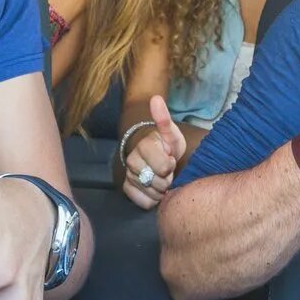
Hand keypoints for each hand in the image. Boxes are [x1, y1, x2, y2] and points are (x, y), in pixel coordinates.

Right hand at [121, 95, 185, 210]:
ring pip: (150, 192)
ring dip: (160, 190)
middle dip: (167, 179)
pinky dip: (152, 199)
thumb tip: (155, 98)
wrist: (158, 157)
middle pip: (156, 182)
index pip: (163, 166)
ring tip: (162, 180)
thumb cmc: (167, 146)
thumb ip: (164, 118)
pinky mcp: (127, 188)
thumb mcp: (171, 133)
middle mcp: (132, 160)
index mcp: (144, 145)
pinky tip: (154, 190)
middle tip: (168, 171)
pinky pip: (142, 201)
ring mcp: (129, 175)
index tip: (171, 158)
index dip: (171, 165)